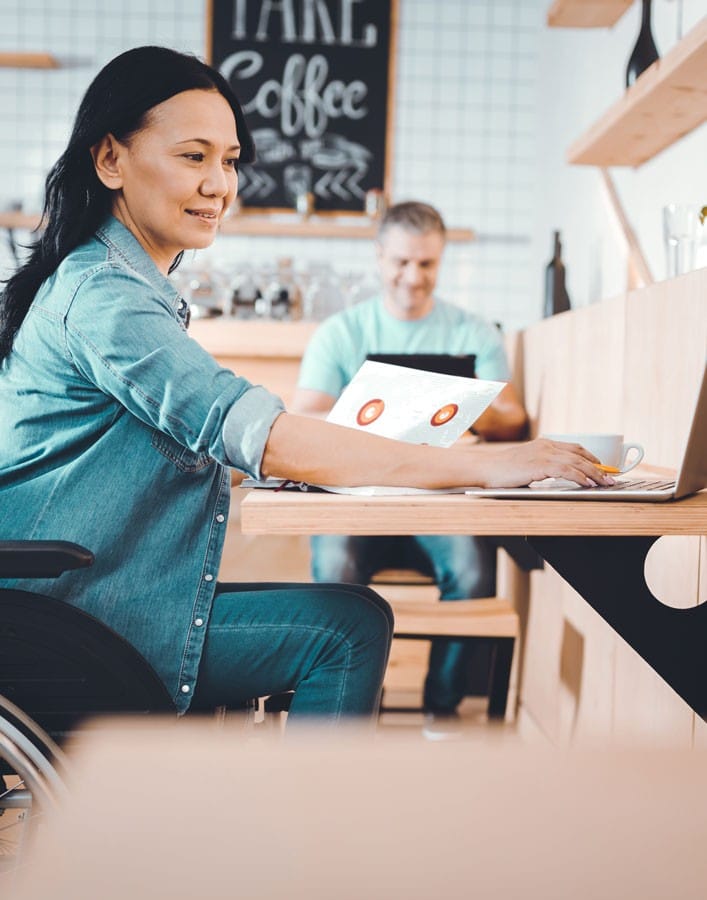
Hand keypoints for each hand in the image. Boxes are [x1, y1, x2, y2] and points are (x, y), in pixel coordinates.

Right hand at [477, 438, 613, 488]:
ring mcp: (543, 454)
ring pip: (577, 462)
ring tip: (605, 483)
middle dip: (599, 468)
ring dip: (594, 473)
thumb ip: (542, 467)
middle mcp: (546, 446)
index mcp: (544, 444)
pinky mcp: (540, 465)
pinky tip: (588, 484)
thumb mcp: (526, 465)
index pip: (575, 448)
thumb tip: (558, 477)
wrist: (485, 468)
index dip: (592, 458)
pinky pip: (566, 470)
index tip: (604, 468)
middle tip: (612, 478)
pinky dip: (580, 476)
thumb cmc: (502, 471)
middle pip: (580, 455)